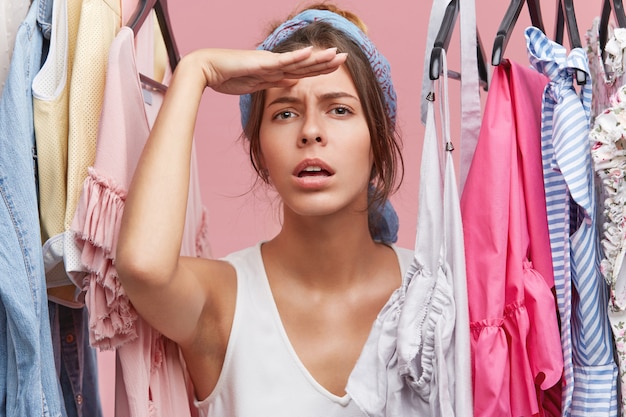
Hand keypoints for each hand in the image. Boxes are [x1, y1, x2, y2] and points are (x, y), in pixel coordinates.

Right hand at [187, 46, 347, 95]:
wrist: (208, 70)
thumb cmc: (228, 77)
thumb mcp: (257, 84)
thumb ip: (275, 82)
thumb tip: (292, 83)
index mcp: (275, 71)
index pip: (302, 71)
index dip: (320, 69)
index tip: (336, 67)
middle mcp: (275, 64)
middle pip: (306, 64)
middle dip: (326, 62)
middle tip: (346, 57)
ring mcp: (270, 62)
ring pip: (299, 61)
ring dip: (318, 58)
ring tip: (336, 54)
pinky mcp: (262, 62)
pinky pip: (283, 60)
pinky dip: (298, 57)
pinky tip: (312, 52)